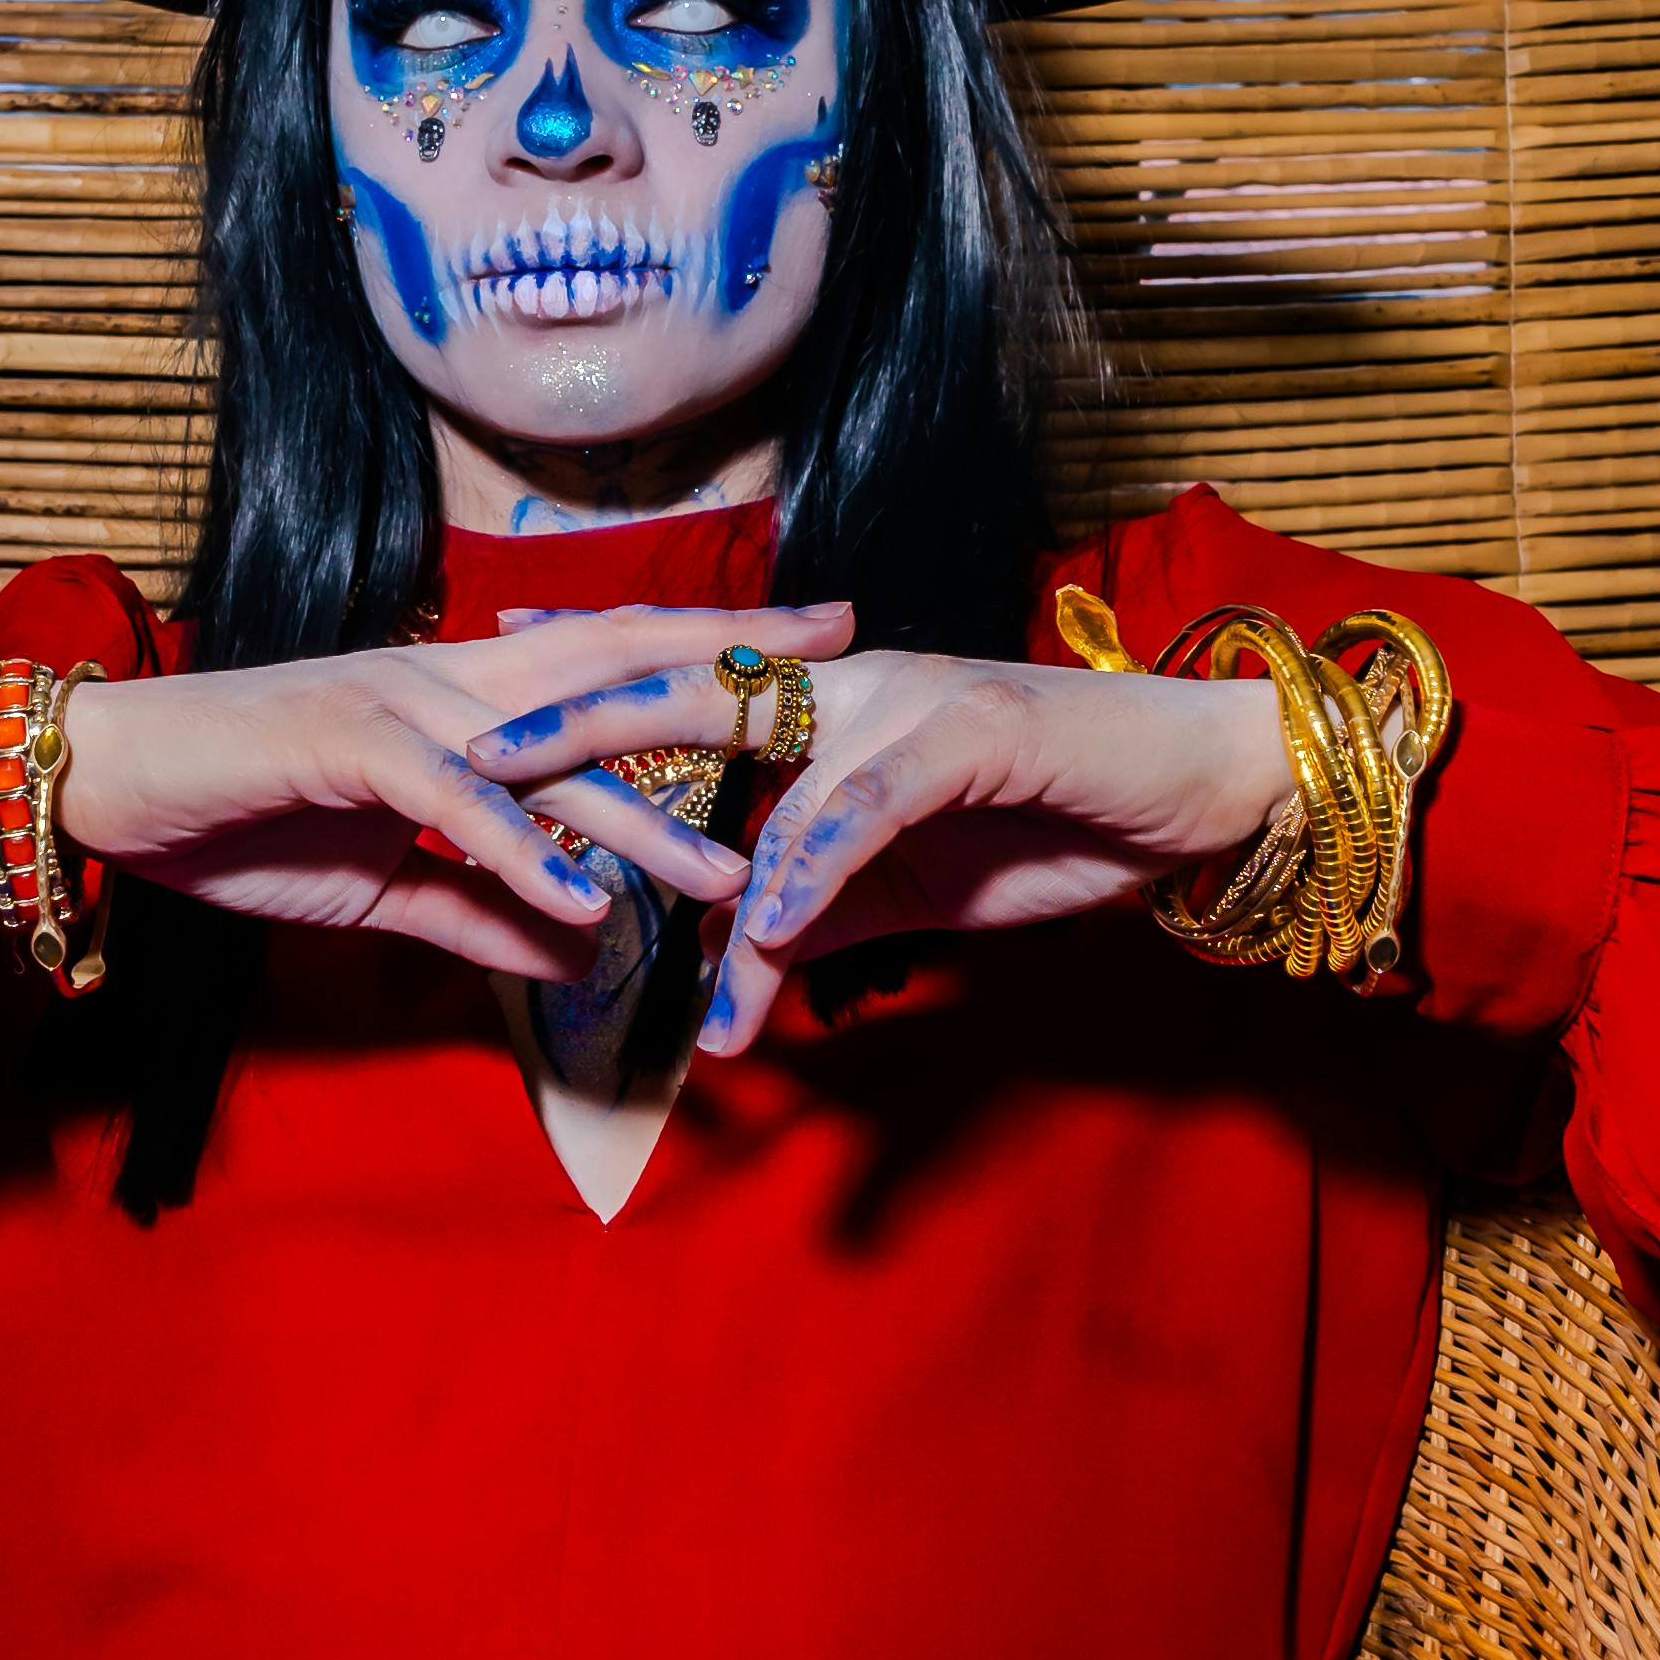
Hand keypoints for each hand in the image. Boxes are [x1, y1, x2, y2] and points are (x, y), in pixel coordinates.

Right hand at [54, 604, 850, 981]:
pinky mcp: (343, 747)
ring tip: (728, 880)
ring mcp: (399, 706)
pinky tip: (580, 906)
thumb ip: (488, 918)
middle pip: (613, 668)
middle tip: (838, 669)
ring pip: (549, 755)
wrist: (110, 785)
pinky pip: (453, 805)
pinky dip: (518, 853)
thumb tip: (589, 961)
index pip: (612, 668)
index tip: (814, 653)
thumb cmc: (243, 820)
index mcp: (467, 704)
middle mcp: (450, 686)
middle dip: (726, 667)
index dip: (711, 653)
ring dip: (641, 822)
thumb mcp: (387, 887)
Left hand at [461, 637, 1293, 1052]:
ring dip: (675, 842)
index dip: (571, 698)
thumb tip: (727, 978)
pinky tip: (762, 927)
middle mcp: (850, 681)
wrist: (1191, 790)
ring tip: (590, 881)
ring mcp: (908, 698)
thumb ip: (809, 922)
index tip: (467, 719)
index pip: (672, 690)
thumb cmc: (1050, 821)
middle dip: (567, 721)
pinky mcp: (974, 734)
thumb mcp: (900, 887)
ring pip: (762, 761)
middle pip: (678, 687)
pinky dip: (809, 866)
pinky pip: (865, 806)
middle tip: (468, 763)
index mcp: (825, 705)